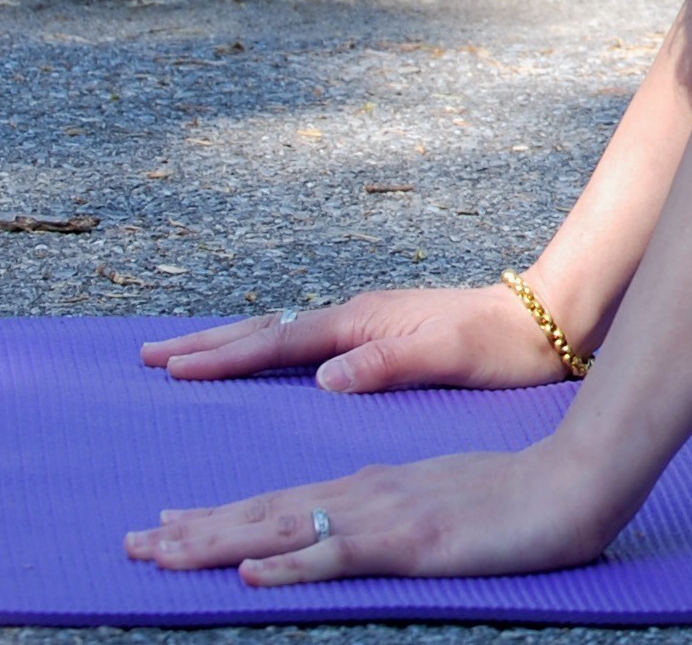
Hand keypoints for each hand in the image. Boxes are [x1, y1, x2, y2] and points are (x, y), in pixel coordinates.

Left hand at [126, 442, 622, 585]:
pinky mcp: (412, 542)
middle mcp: (368, 494)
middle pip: (266, 513)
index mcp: (374, 487)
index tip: (164, 529)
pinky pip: (342, 554)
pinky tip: (254, 570)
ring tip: (162, 552)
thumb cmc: (517, 495)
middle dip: (193, 531)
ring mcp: (387, 516)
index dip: (219, 518)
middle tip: (128, 546)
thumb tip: (342, 526)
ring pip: (286, 527)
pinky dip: (293, 562)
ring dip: (219, 541)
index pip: (281, 503)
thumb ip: (391, 514)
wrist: (576, 479)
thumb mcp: (442, 503)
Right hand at [140, 286, 566, 394]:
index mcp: (363, 322)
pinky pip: (303, 340)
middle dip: (206, 343)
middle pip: (266, 329)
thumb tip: (324, 374)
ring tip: (184, 352)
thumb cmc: (500, 346)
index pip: (277, 343)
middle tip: (146, 354)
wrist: (544, 321)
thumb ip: (387, 363)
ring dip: (229, 342)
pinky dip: (266, 346)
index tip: (170, 367)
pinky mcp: (380, 333)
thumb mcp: (447, 357)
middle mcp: (358, 316)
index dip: (223, 358)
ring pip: (281, 331)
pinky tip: (262, 356)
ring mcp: (368, 322)